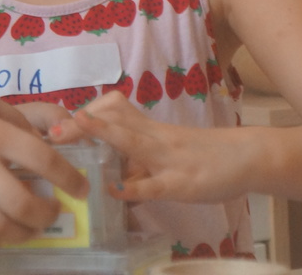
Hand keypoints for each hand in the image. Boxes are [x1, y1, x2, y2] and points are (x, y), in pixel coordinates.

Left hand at [66, 92, 253, 204]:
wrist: (248, 156)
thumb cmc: (205, 155)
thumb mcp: (167, 155)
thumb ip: (139, 164)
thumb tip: (111, 181)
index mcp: (150, 130)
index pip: (116, 110)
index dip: (90, 113)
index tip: (61, 122)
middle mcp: (155, 138)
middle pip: (116, 121)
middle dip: (83, 124)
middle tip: (53, 129)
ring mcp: (168, 158)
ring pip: (133, 141)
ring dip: (104, 133)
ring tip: (77, 128)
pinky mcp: (182, 181)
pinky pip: (155, 184)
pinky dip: (135, 187)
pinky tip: (116, 190)